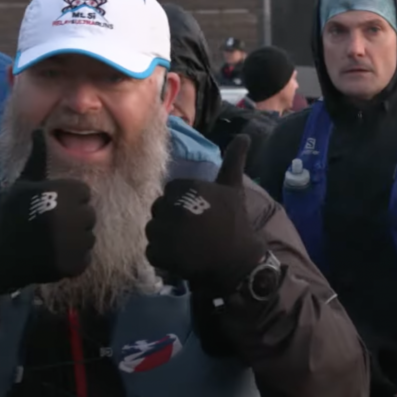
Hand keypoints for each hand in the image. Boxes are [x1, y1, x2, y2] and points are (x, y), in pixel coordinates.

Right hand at [0, 129, 94, 294]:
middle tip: (48, 224)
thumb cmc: (13, 212)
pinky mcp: (72, 264)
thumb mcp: (26, 181)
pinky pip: (85, 258)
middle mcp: (70, 216)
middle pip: (89, 215)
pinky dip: (72, 259)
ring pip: (89, 237)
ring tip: (49, 239)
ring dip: (74, 240)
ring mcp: (71, 242)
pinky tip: (52, 254)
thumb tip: (40, 130)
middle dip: (72, 219)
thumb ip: (40, 157)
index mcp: (62, 192)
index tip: (49, 206)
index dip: (68, 200)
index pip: (84, 194)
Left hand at [145, 135, 266, 295]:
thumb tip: (244, 135)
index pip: (171, 192)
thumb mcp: (234, 188)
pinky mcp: (160, 253)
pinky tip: (181, 257)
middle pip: (159, 210)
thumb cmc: (235, 222)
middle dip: (172, 220)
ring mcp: (165, 231)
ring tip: (186, 246)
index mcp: (188, 187)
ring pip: (153, 230)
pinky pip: (151, 251)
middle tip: (193, 232)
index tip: (199, 215)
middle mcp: (174, 207)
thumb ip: (234, 161)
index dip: (183, 204)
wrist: (237, 261)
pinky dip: (163, 257)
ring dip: (166, 239)